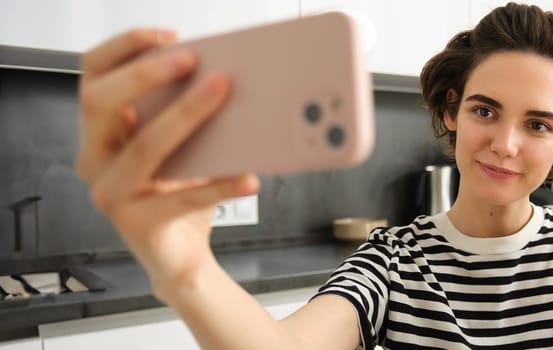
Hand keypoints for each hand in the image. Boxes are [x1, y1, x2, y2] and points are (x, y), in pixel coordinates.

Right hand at [77, 28, 258, 289]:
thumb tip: (224, 76)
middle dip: (146, 75)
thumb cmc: (180, 194)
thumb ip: (186, 112)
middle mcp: (95, 159)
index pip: (93, 74)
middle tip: (193, 61)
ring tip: (223, 95)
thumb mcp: (182, 146)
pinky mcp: (137, 224)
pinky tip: (248, 176)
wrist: (180, 255)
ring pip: (144, 147)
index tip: (168, 36)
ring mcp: (110, 193)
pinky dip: (219, 185)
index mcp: (101, 131)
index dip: (125, 48)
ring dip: (186, 116)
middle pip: (101, 102)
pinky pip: (180, 199)